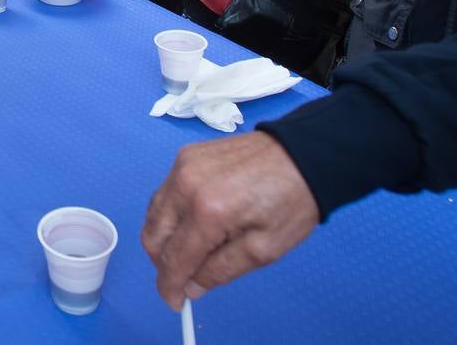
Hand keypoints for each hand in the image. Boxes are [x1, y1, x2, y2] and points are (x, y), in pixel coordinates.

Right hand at [142, 132, 319, 310]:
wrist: (303, 153)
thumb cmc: (291, 201)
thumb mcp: (264, 249)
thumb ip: (221, 270)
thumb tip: (191, 287)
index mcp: (208, 211)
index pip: (174, 259)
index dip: (170, 286)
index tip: (175, 303)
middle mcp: (185, 185)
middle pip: (153, 236)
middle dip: (164, 263)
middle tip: (185, 278)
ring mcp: (181, 166)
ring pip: (154, 214)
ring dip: (165, 239)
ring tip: (190, 251)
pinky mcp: (184, 156)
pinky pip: (165, 193)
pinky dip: (171, 214)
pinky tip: (193, 223)